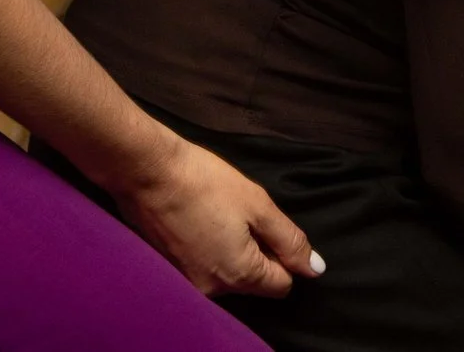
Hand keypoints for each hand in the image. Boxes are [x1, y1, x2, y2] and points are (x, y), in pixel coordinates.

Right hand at [110, 133, 322, 297]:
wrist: (148, 173)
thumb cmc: (204, 183)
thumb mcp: (258, 205)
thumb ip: (290, 240)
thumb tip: (315, 269)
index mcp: (240, 274)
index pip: (282, 285)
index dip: (286, 257)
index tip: (270, 227)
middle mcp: (213, 289)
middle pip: (255, 283)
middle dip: (259, 254)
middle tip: (244, 216)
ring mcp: (188, 283)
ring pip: (229, 277)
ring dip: (234, 252)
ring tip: (220, 216)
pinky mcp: (171, 272)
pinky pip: (205, 270)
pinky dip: (210, 252)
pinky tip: (202, 222)